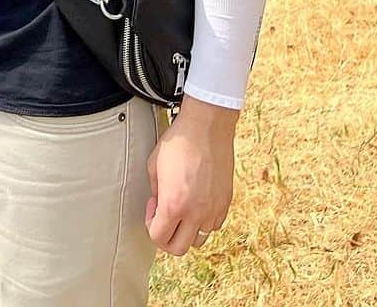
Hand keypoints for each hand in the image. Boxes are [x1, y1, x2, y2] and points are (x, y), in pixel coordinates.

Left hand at [144, 96, 237, 255]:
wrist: (206, 128)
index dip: (151, 226)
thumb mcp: (154, 167)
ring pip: (199, 240)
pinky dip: (203, 221)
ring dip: (186, 230)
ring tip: (180, 208)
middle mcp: (196, 213)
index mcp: (174, 205)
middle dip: (166, 237)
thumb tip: (158, 208)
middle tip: (163, 215)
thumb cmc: (178, 143)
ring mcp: (214, 210)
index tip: (152, 207)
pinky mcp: (226, 203)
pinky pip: (214, 225)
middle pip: (179, 248)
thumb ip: (156, 193)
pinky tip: (196, 202)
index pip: (159, 238)